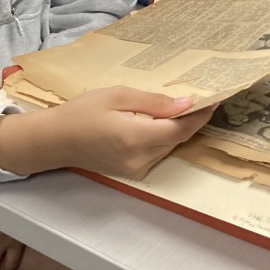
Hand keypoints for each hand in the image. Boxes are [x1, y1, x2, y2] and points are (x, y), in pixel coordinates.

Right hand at [0, 86, 213, 180]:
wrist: (55, 140)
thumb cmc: (82, 112)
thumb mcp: (117, 96)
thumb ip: (153, 102)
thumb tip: (186, 104)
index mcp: (135, 138)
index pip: (179, 129)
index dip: (199, 115)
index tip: (213, 99)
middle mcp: (139, 159)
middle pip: (177, 139)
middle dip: (189, 119)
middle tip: (199, 96)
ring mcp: (136, 170)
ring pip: (168, 147)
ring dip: (176, 128)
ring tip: (179, 105)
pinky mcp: (132, 173)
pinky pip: (157, 153)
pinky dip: (162, 137)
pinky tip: (157, 121)